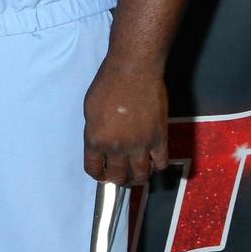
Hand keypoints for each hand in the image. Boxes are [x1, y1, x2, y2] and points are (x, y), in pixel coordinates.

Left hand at [83, 60, 168, 185]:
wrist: (133, 71)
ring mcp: (140, 145)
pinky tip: (152, 162)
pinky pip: (161, 163)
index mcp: (96, 139)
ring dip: (137, 179)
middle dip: (117, 180)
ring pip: (141, 176)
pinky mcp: (159, 139)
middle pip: (118, 177)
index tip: (100, 174)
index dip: (97, 174)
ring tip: (135, 174)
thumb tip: (100, 145)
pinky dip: (157, 167)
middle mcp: (117, 147)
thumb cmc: (108, 84)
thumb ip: (95, 132)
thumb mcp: (90, 110)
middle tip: (118, 176)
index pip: (94, 170)